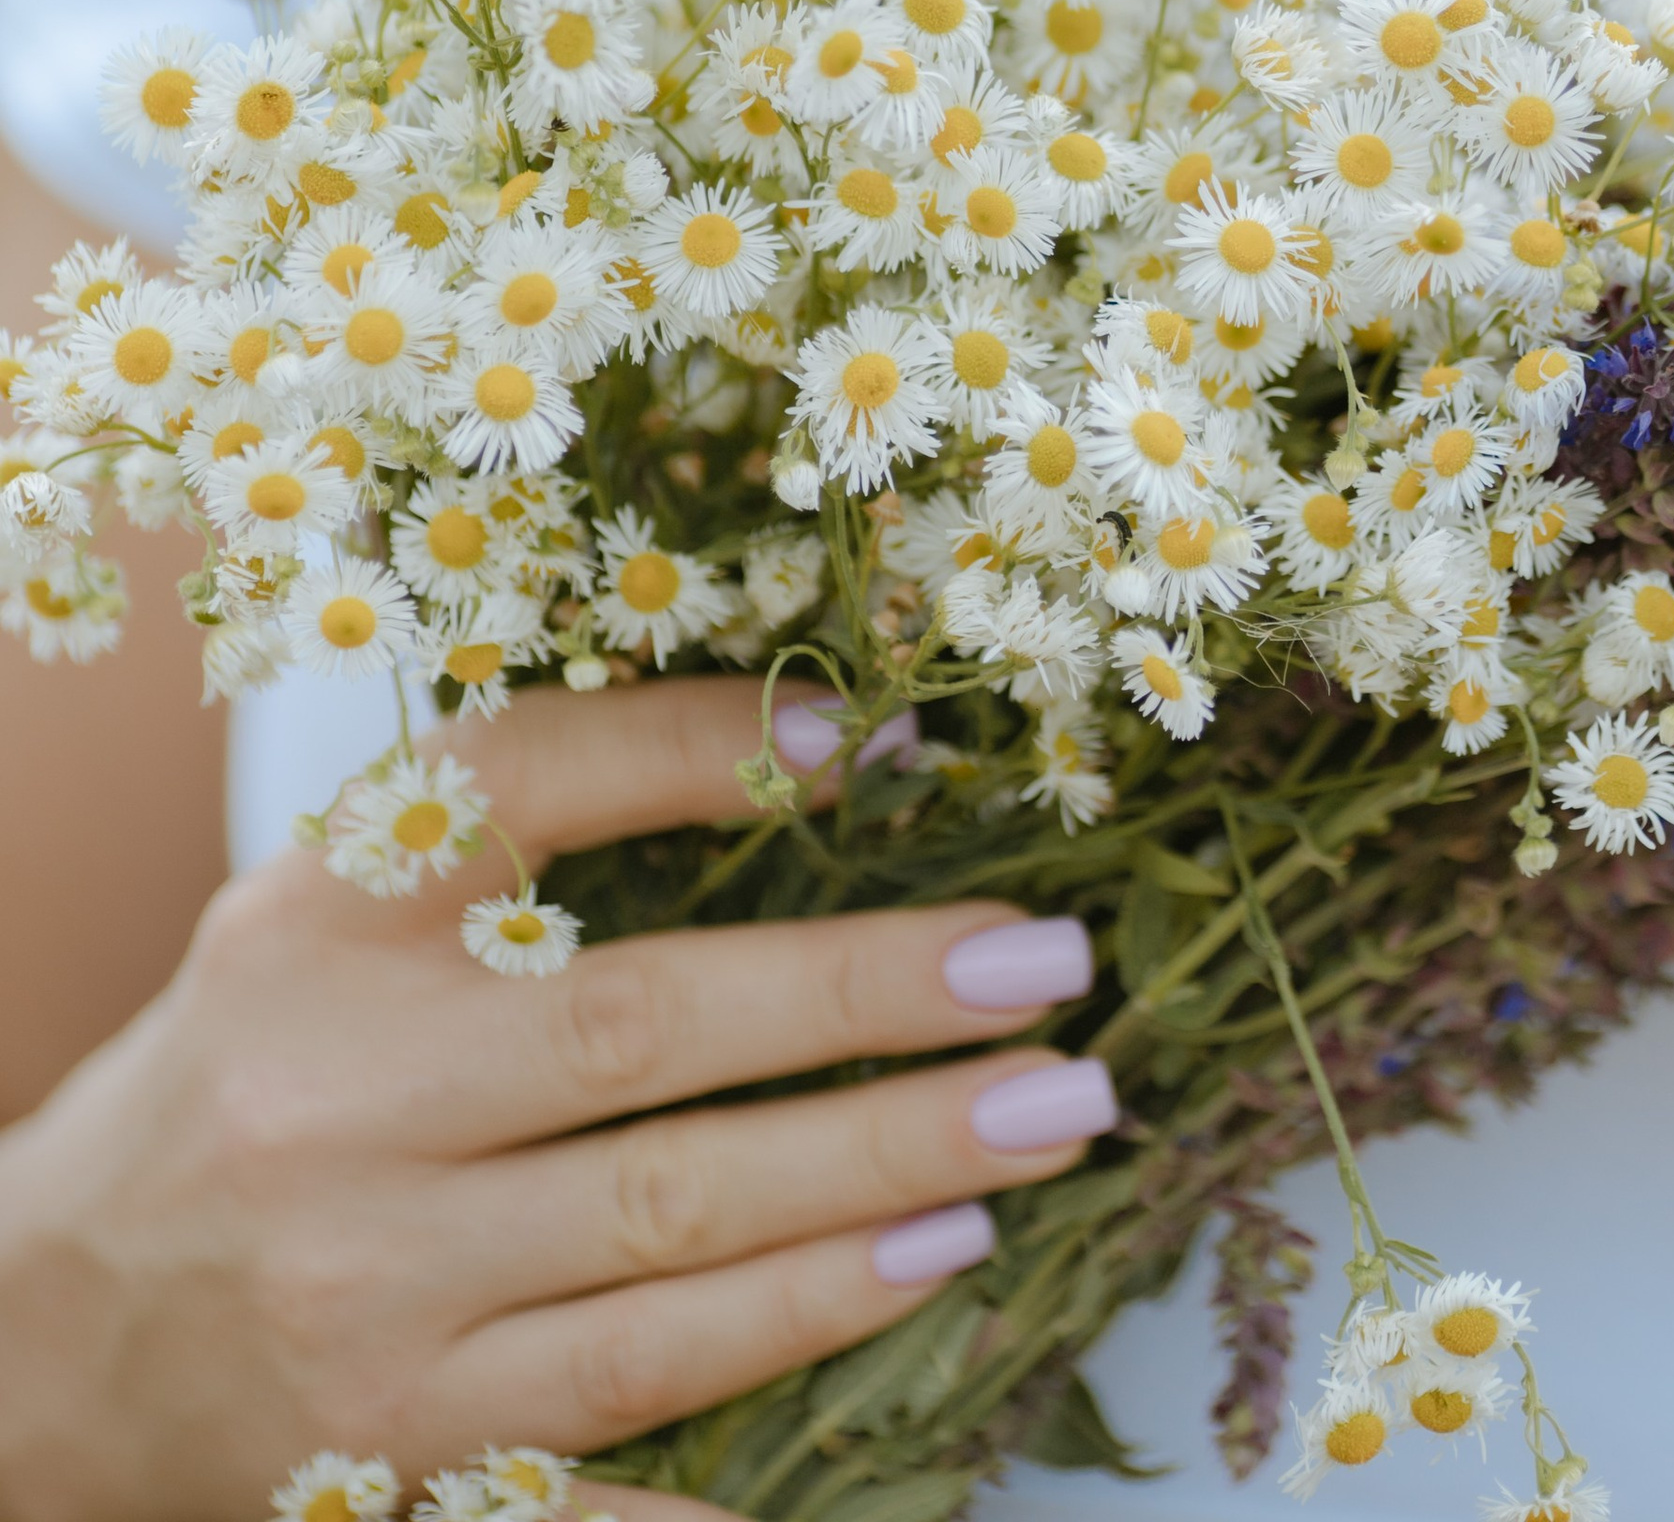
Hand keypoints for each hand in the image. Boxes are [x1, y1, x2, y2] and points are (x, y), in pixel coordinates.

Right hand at [0, 679, 1110, 1521]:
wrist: (38, 1335)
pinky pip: (599, 1473)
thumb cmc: (243, 1077)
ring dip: (868, 1201)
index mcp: (322, 931)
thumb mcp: (336, 901)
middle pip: (647, 1049)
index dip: (707, 757)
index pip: (531, 793)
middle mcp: (341, 1112)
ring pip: (666, 1262)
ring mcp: (374, 1313)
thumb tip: (820, 752)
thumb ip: (536, 812)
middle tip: (1051, 983)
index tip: (876, 746)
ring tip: (1026, 1143)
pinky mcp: (400, 1472)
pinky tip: (886, 1406)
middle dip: (873, 1011)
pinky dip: (736, 1462)